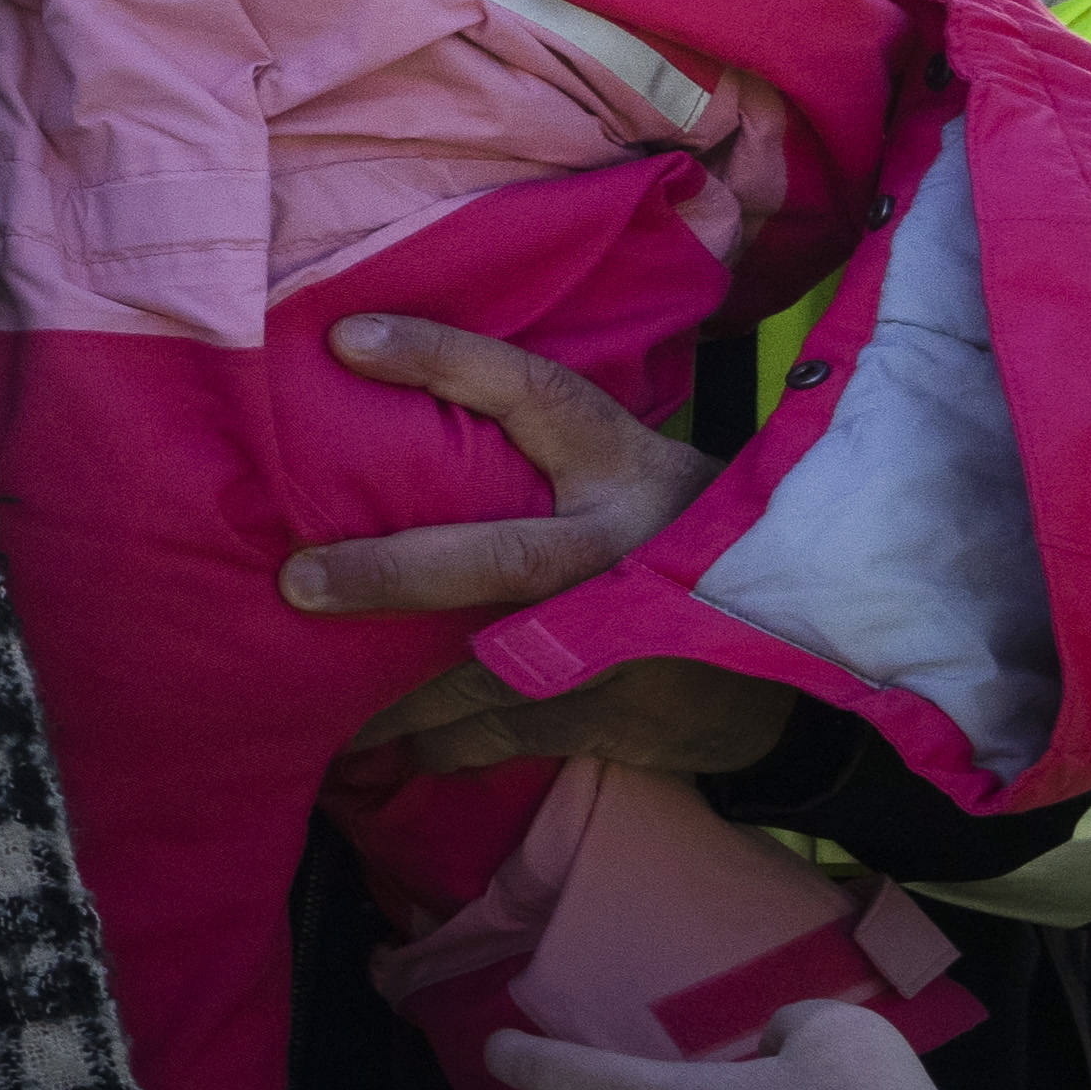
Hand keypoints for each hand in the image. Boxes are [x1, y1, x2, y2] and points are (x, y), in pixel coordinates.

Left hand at [287, 311, 772, 776]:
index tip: (348, 337)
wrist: (804, 650)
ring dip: (374, 695)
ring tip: (285, 695)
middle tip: (296, 582)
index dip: (443, 359)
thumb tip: (402, 423)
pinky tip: (365, 752)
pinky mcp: (592, 718)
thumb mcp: (638, 477)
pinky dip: (415, 746)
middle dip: (393, 574)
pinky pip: (472, 738)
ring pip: (465, 672)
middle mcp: (615, 553)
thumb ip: (542, 460)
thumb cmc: (684, 539)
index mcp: (623, 469)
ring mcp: (610, 646)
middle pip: (496, 560)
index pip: (532, 394)